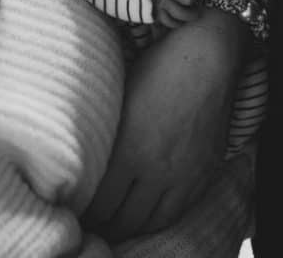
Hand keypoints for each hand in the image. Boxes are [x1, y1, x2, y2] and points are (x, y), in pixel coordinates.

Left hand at [86, 7, 246, 242]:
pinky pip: (178, 211)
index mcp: (131, 149)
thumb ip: (105, 134)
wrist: (209, 55)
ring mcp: (185, 175)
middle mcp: (158, 170)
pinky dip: (157, 220)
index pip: (100, 202)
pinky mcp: (204, 173)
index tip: (73, 207)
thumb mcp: (121, 96)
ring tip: (113, 224)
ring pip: (151, 221)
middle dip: (102, 225)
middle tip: (88, 222)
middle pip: (123, 219)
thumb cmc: (159, 65)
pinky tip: (145, 215)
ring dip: (129, 227)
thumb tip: (83, 158)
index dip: (83, 210)